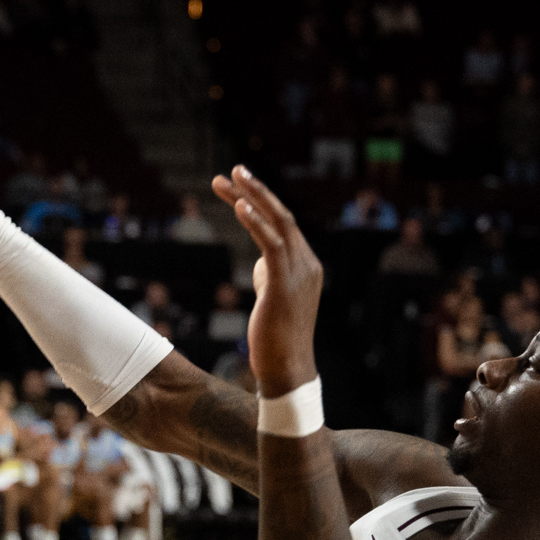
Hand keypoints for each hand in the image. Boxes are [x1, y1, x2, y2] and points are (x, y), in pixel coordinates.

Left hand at [212, 167, 323, 395]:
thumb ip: (271, 276)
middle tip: (234, 169)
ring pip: (278, 222)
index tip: (237, 188)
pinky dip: (255, 221)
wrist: (287, 370)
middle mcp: (308, 263)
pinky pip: (271, 243)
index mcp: (306, 266)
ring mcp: (299, 271)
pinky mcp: (284, 282)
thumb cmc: (275, 340)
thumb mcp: (274, 299)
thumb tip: (261, 261)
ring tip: (232, 176)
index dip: (260, 204)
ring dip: (253, 196)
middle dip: (257, 190)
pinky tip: (239, 205)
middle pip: (282, 215)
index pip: (283, 226)